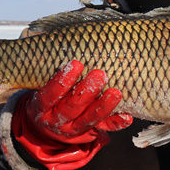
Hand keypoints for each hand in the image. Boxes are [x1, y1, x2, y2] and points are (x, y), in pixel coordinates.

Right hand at [11, 60, 131, 169]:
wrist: (49, 128)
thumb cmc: (50, 97)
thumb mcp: (42, 86)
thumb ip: (51, 69)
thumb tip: (55, 37)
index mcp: (43, 107)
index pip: (49, 95)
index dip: (61, 81)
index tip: (76, 64)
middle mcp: (56, 120)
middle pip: (71, 107)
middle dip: (86, 92)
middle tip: (100, 75)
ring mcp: (74, 129)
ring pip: (88, 119)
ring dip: (103, 106)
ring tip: (115, 92)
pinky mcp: (90, 132)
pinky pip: (105, 129)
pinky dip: (116, 123)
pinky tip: (126, 117)